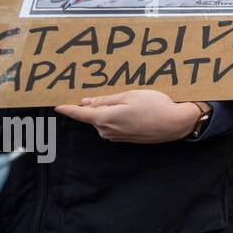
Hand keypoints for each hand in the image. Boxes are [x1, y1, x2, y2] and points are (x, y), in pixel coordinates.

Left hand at [56, 90, 201, 143]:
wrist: (175, 124)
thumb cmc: (155, 106)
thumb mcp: (129, 96)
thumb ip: (106, 100)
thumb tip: (87, 102)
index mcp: (105, 118)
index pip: (80, 114)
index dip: (68, 109)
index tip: (58, 106)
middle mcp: (107, 130)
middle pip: (94, 116)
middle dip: (96, 106)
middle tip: (108, 94)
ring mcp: (117, 136)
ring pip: (104, 120)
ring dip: (110, 111)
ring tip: (128, 101)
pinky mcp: (125, 139)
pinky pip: (114, 126)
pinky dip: (118, 117)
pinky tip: (133, 110)